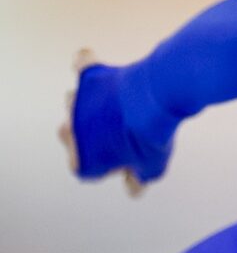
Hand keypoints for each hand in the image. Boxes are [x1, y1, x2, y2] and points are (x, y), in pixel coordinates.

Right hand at [58, 48, 145, 197]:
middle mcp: (72, 129)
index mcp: (84, 158)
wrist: (152, 102)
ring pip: (73, 101)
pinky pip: (82, 64)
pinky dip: (87, 64)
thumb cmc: (151, 139)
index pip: (81, 165)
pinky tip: (100, 68)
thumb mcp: (150, 168)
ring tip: (116, 106)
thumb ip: (138, 180)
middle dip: (86, 134)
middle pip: (68, 133)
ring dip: (88, 104)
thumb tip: (134, 188)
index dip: (100, 164)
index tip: (118, 159)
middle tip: (112, 132)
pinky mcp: (90, 76)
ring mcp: (78, 101)